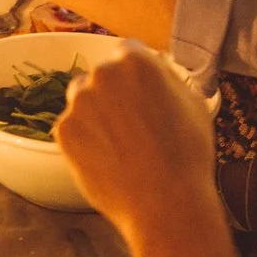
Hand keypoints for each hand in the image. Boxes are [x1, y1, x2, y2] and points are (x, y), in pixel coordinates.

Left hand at [54, 45, 220, 244]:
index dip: (135, 74)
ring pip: (83, 101)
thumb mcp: (193, 102)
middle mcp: (102, 75)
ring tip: (121, 145)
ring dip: (96, 114)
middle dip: (113, 94)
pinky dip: (85, 141)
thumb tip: (155, 69)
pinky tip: (108, 159)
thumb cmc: (188, 155)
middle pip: (101, 76)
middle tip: (132, 125)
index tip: (140, 92)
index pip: (127, 53)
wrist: (166, 204)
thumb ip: (167, 77)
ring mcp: (79, 104)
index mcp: (136, 61)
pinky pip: (72, 129)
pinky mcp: (64, 132)